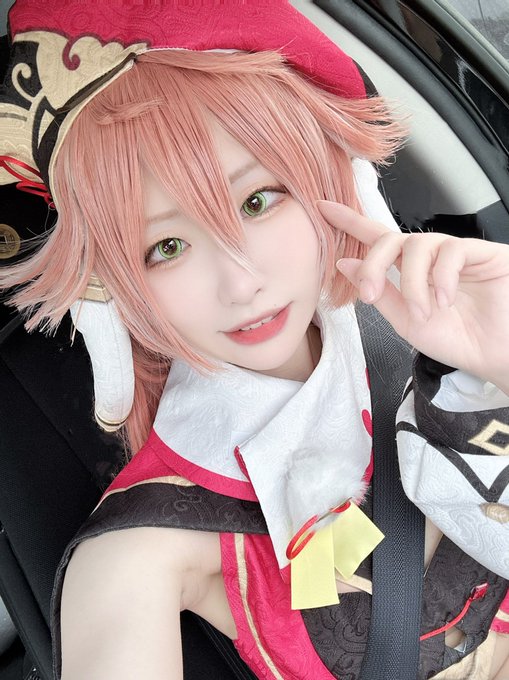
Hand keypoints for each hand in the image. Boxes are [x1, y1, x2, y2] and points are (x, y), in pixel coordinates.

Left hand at [318, 201, 508, 393]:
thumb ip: (379, 292)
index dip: (351, 222)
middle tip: (370, 295)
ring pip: (419, 245)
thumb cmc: (459, 340)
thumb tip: (346, 263)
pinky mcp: (482, 253)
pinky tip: (445, 299)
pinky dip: (442, 278)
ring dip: (413, 282)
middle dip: (373, 264)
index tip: (322, 208)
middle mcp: (431, 259)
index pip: (377, 240)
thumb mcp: (407, 321)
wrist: (497, 356)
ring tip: (423, 311)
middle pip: (392, 239)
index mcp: (411, 273)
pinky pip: (452, 251)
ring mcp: (456, 254)